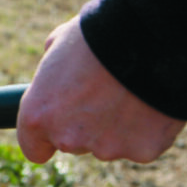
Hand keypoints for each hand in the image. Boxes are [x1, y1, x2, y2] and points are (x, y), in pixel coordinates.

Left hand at [17, 17, 185, 163]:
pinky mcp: (143, 151)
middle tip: (103, 92)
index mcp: (38, 115)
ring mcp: (106, 148)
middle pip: (73, 143)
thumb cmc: (99, 34)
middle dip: (85, 124)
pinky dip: (147, 128)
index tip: (57, 124)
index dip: (46, 136)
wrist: (152, 36)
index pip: (34, 148)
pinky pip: (142, 143)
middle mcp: (67, 138)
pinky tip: (153, 101)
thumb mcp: (60, 44)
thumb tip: (55, 76)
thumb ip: (52, 71)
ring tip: (130, 90)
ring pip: (108, 143)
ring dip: (116, 126)